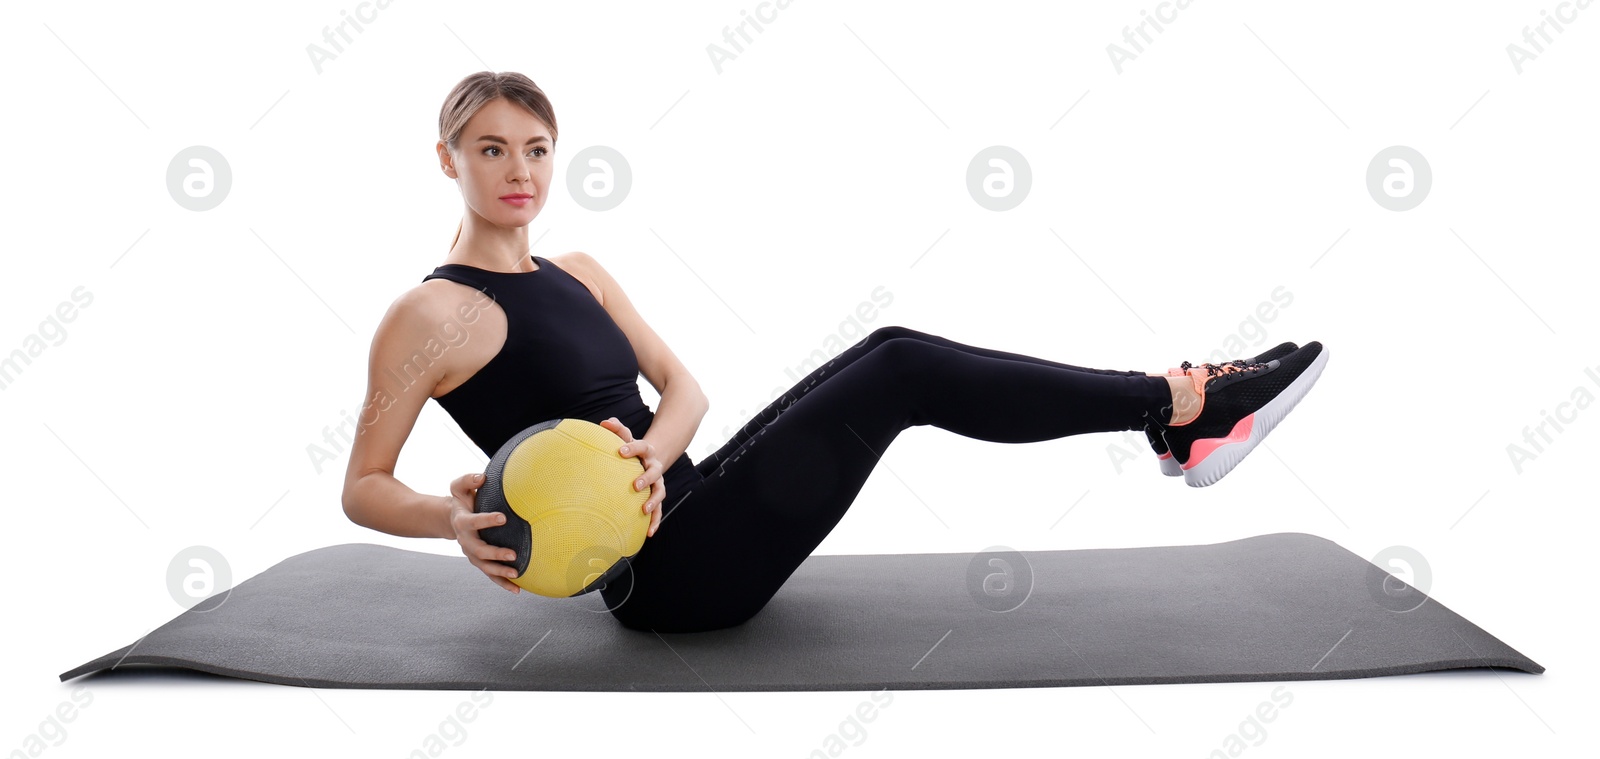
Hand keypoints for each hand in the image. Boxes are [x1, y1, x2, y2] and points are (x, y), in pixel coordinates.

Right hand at [448, 471, 521, 592]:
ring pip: (485, 567)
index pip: (474, 522)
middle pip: (480, 551)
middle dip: (496, 553)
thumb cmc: (462, 500)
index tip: (502, 518)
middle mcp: (466, 541)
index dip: (487, 520)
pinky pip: (491, 576)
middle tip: (513, 554)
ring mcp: (472, 555)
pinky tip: (518, 590)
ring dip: (500, 573)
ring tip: (517, 574)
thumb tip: (481, 477)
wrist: (452, 519)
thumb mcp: (459, 487)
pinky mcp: (480, 562)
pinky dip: (503, 584)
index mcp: (462, 522)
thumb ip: (468, 480)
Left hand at [599, 416, 664, 537]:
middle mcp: (654, 466)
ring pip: (660, 492)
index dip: (632, 448)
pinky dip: (655, 521)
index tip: (621, 451)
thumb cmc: (631, 449)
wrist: (650, 458)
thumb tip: (603, 422)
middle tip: (635, 485)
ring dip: (653, 501)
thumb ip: (616, 429)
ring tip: (644, 510)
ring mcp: (658, 482)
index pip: (641, 446)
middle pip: (654, 471)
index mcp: (646, 451)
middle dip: (646, 478)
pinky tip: (649, 532)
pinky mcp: (656, 497)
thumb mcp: (625, 438)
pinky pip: (659, 510)